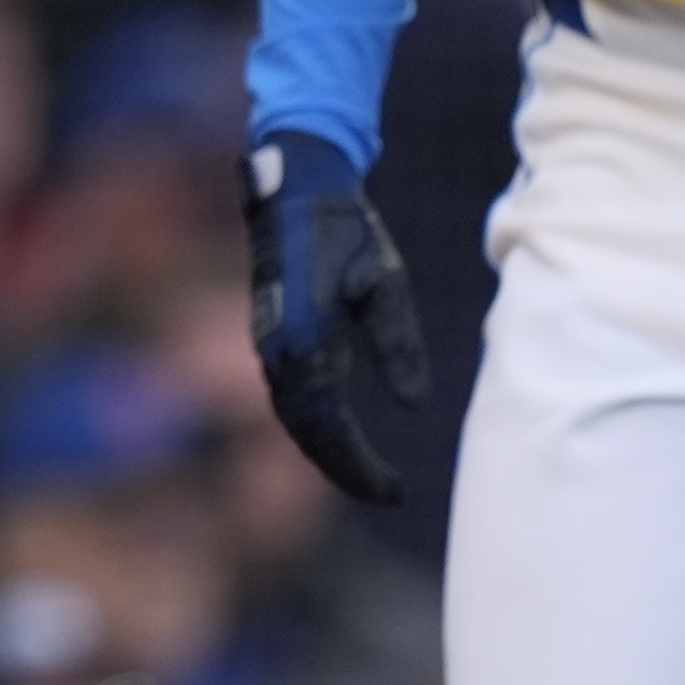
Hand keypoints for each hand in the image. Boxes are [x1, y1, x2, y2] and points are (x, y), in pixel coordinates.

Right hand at [243, 130, 422, 505]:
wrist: (295, 189)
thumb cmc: (345, 229)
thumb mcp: (385, 282)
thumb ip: (398, 343)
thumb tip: (413, 406)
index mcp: (304, 340)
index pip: (330, 425)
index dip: (360, 465)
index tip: (396, 492)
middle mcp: (278, 350)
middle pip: (307, 432)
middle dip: (345, 469)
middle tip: (388, 494)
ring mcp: (271, 345)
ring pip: (296, 417)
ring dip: (329, 451)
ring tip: (369, 476)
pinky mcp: (274, 336)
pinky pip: (293, 397)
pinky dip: (317, 426)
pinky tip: (343, 436)